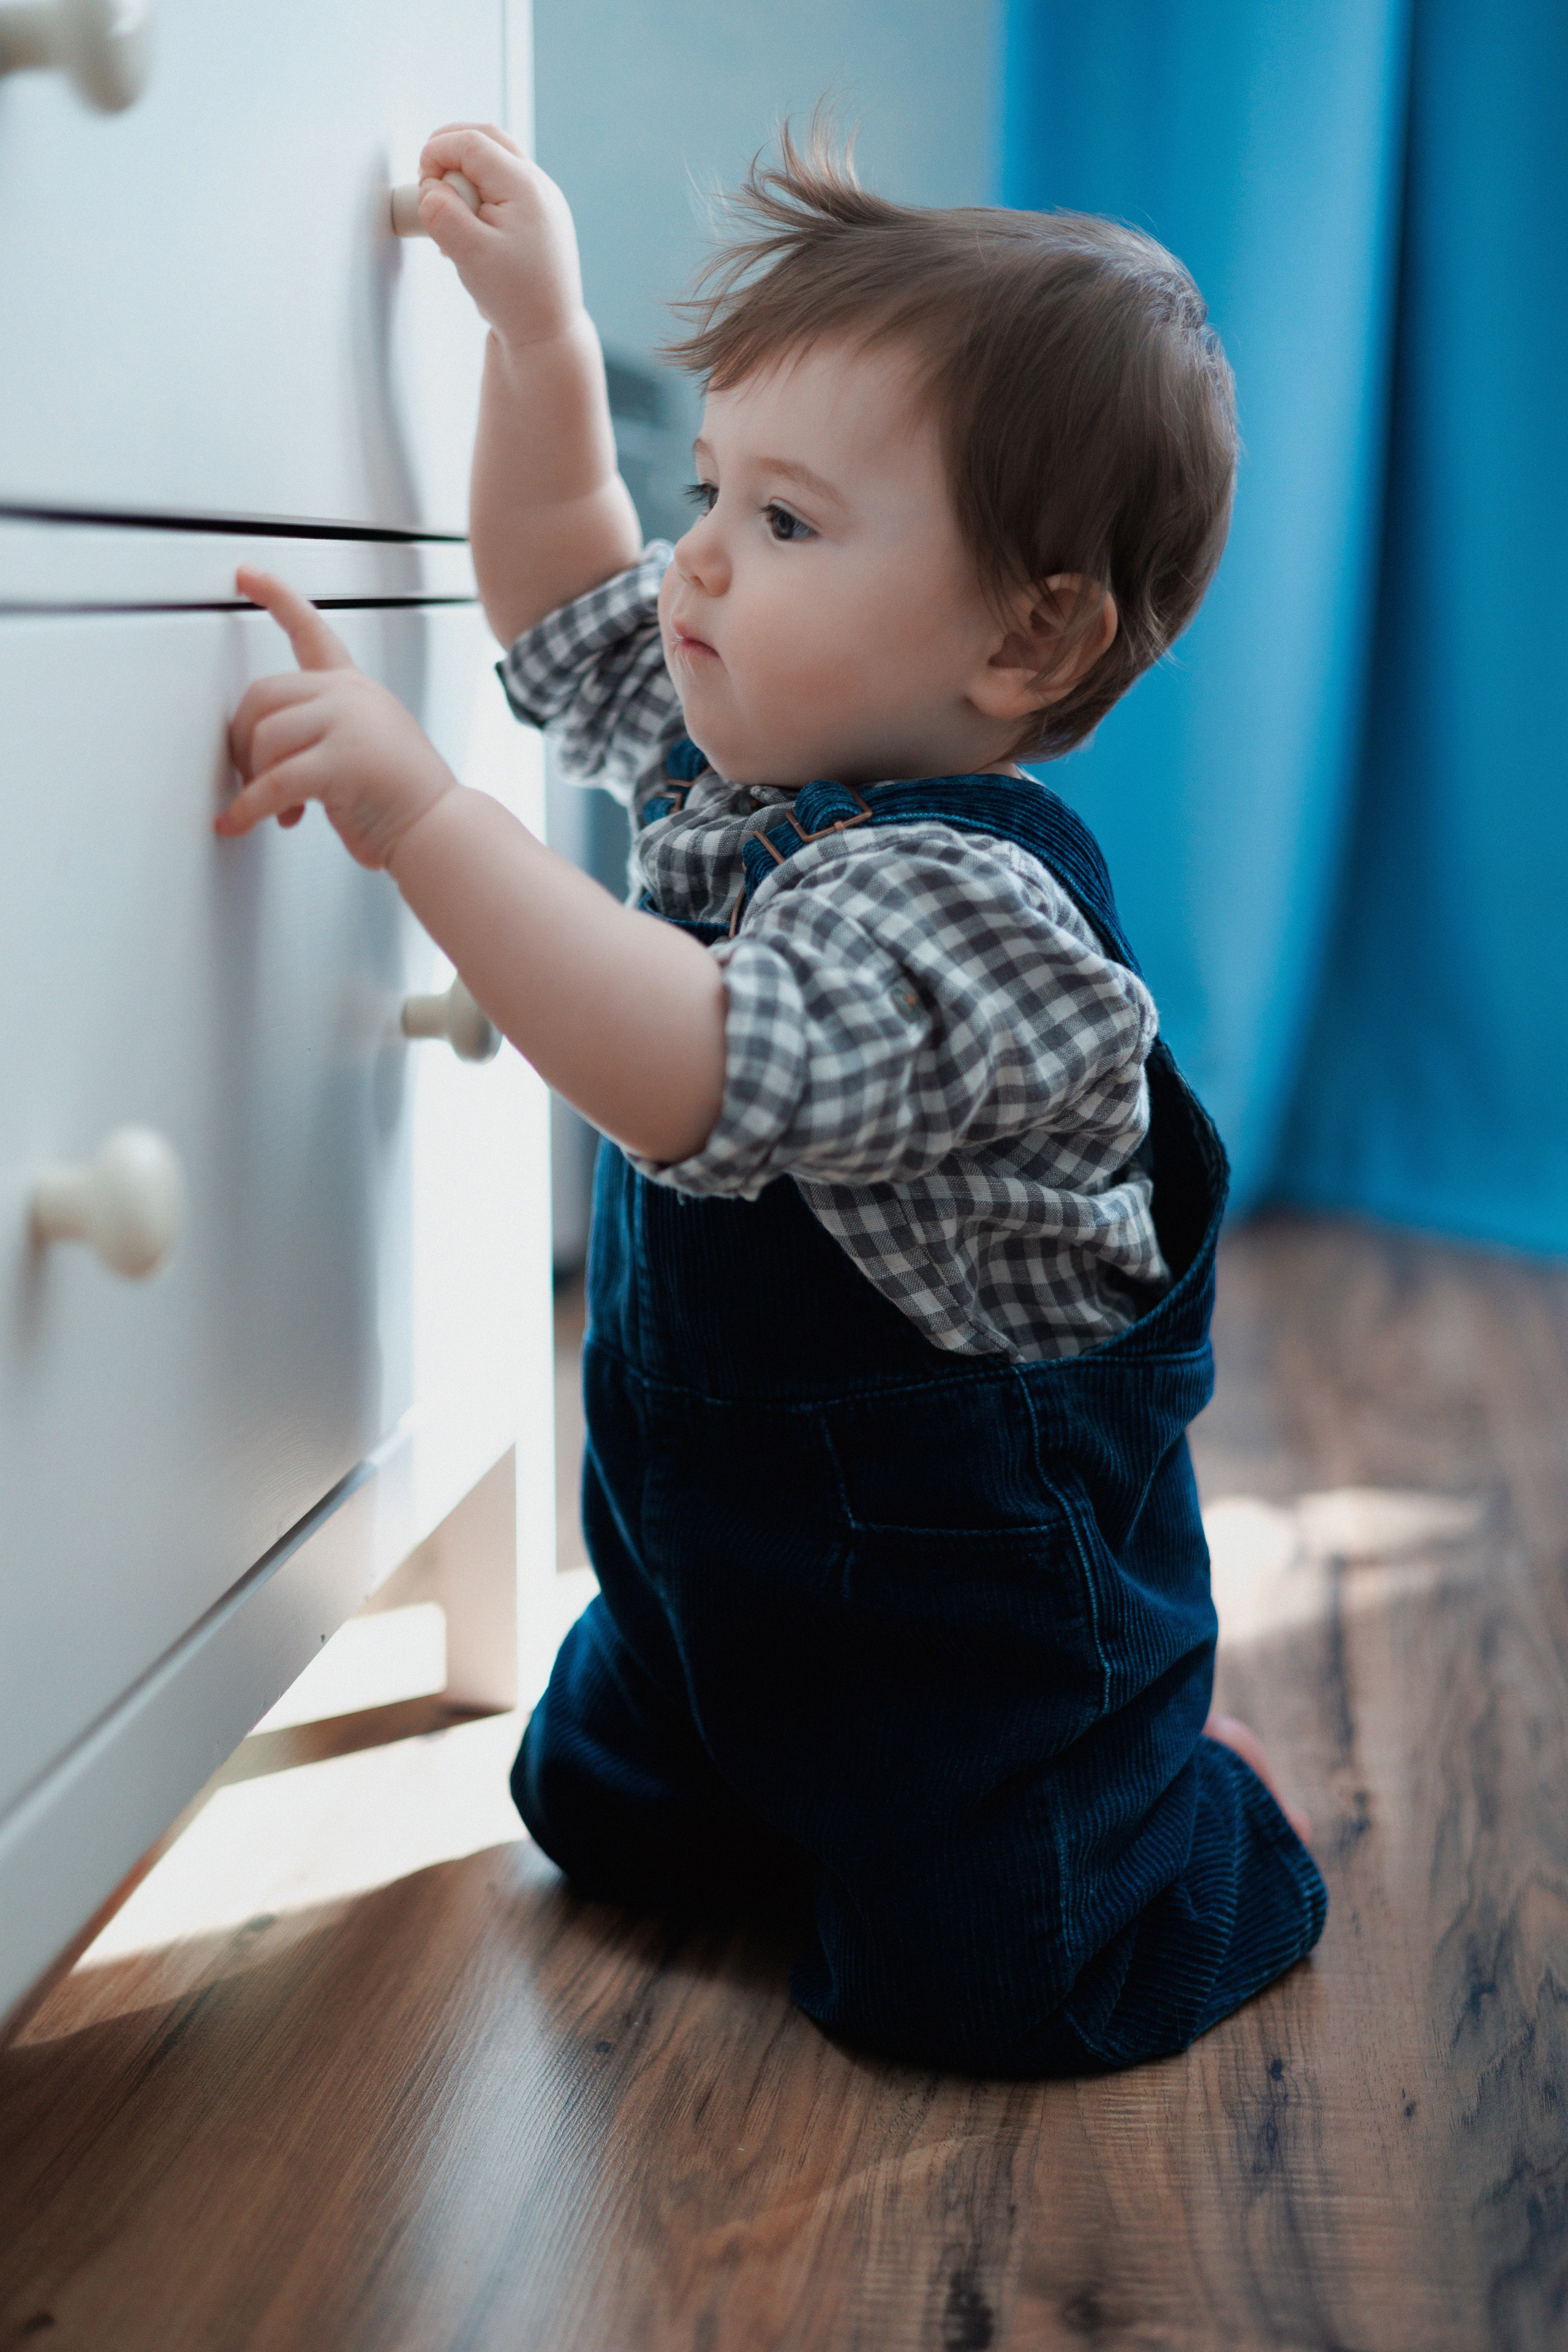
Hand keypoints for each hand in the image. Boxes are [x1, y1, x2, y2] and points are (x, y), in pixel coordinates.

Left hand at [218, 569, 456, 867]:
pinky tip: (241, 822)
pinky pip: (274, 782)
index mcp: (355, 690)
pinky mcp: (343, 761)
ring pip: (265, 737)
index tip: (246, 574)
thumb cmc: (400, 800)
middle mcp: (351, 697)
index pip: (311, 630)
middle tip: (250, 776)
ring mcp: (349, 725)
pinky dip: (250, 807)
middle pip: (263, 694)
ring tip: (279, 809)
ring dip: (256, 781)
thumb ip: (317, 732)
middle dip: (242, 741)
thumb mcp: (361, 746)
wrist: (440, 830)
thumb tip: (257, 751)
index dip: (276, 597)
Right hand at [415, 122, 585, 351]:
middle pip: (487, 138)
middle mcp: (539, 186)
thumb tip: (430, 188)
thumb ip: (442, 213)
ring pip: (496, 161)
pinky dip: (479, 194)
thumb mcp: (469, 254)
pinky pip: (504, 187)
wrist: (548, 334)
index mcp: (524, 186)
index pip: (471, 143)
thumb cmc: (517, 299)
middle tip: (427, 177)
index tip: (422, 181)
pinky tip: (468, 228)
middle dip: (450, 149)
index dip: (437, 152)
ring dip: (464, 174)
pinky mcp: (538, 217)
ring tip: (448, 211)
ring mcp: (542, 200)